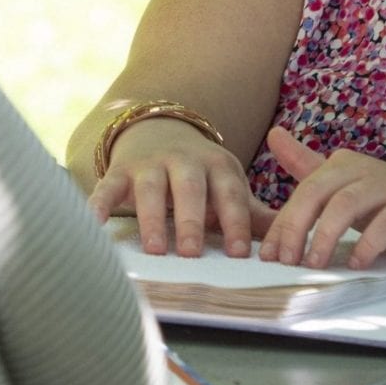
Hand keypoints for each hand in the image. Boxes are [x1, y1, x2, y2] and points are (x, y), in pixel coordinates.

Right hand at [87, 117, 276, 257]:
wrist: (158, 130)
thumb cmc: (200, 175)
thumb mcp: (227, 185)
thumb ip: (251, 214)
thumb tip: (290, 243)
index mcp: (218, 166)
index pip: (230, 195)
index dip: (235, 222)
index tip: (239, 254)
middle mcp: (184, 161)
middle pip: (189, 188)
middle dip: (190, 219)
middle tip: (190, 253)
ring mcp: (149, 164)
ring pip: (150, 188)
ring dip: (151, 217)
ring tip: (153, 248)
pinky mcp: (119, 171)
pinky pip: (108, 187)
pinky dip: (99, 204)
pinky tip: (95, 226)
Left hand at [257, 127, 385, 269]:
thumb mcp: (345, 189)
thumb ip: (309, 167)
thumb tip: (274, 134)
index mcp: (342, 165)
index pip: (302, 192)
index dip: (282, 224)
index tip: (268, 255)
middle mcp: (363, 169)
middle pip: (318, 192)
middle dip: (296, 227)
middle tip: (284, 261)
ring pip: (347, 204)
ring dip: (325, 236)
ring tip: (313, 263)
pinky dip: (368, 244)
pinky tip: (356, 263)